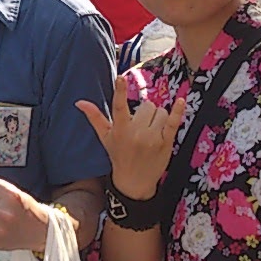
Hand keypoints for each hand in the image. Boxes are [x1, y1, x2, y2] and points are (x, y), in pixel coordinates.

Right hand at [77, 75, 186, 200]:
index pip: (119, 106)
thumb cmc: (119, 155)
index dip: (119, 91)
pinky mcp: (166, 142)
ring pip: (161, 112)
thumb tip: (79, 102)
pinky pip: (174, 122)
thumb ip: (95, 117)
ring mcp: (153, 138)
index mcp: (120, 130)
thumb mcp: (105, 137)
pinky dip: (178, 111)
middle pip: (147, 106)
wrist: (134, 182)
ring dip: (158, 118)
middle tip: (141, 127)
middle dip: (146, 113)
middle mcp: (136, 133)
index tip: (121, 77)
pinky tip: (181, 101)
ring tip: (152, 131)